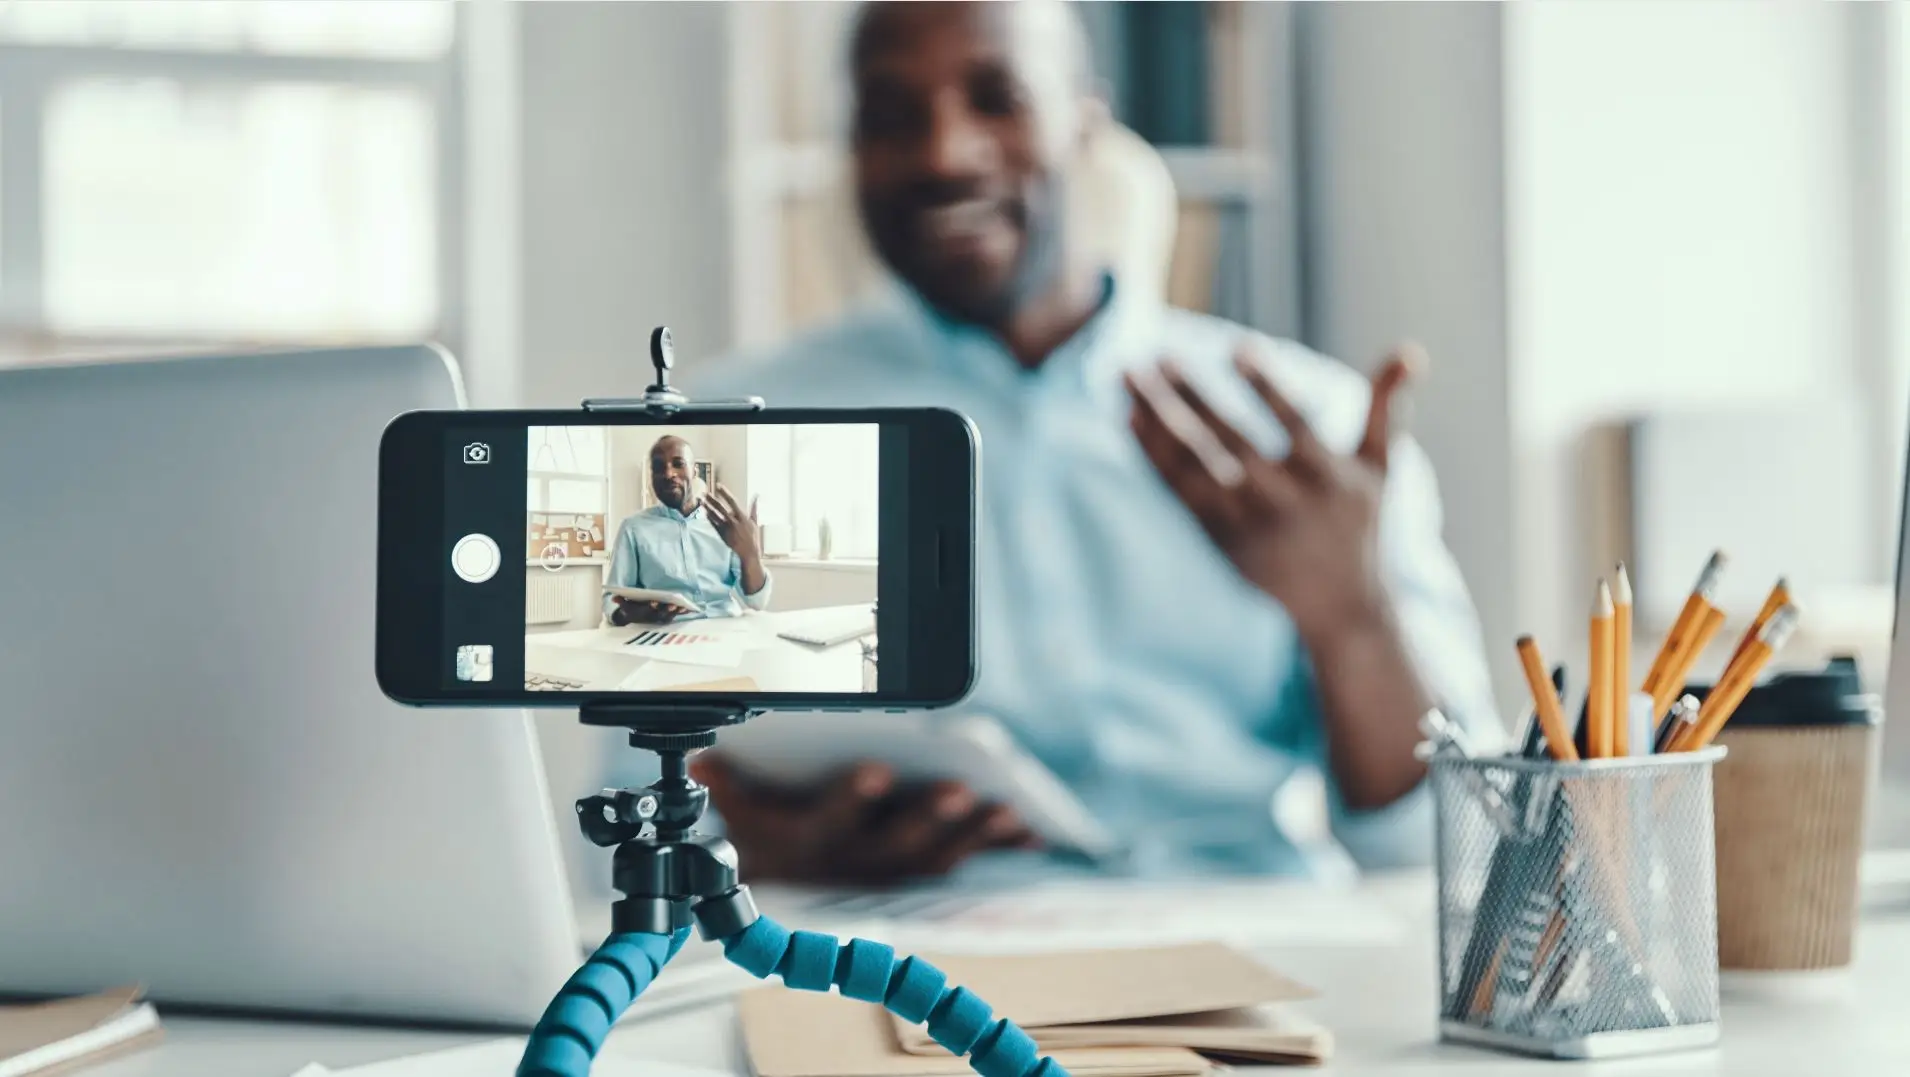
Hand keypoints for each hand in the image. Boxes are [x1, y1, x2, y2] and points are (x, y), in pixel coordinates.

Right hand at [612, 597, 690, 624]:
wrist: (634, 620)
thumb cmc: (631, 610)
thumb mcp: (624, 606)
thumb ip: (620, 600)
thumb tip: (614, 597)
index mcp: (642, 614)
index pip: (646, 610)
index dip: (651, 606)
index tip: (654, 602)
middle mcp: (652, 618)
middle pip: (660, 614)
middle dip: (666, 610)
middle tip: (673, 605)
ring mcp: (660, 618)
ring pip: (669, 616)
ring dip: (676, 612)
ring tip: (683, 606)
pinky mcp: (667, 617)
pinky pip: (676, 615)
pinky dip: (682, 612)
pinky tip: (690, 608)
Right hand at [691, 755, 1037, 885]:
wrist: (778, 890)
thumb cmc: (767, 831)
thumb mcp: (739, 810)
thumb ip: (725, 783)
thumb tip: (699, 761)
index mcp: (811, 836)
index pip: (831, 814)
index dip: (854, 795)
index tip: (878, 770)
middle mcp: (856, 859)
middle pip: (895, 839)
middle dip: (929, 816)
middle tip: (958, 791)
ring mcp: (893, 869)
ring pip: (937, 854)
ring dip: (973, 835)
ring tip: (1006, 810)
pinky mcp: (923, 870)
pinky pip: (966, 862)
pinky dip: (1000, 850)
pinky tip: (1034, 833)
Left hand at [704, 484, 761, 561]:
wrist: (749, 553)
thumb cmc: (753, 536)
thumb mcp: (755, 521)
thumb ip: (754, 507)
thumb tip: (757, 495)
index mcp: (742, 517)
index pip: (732, 501)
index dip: (725, 493)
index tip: (718, 485)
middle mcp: (734, 522)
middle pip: (721, 508)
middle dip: (712, 499)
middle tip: (704, 492)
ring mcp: (727, 529)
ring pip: (715, 516)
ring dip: (707, 508)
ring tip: (701, 501)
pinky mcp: (722, 535)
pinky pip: (713, 525)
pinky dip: (709, 518)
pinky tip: (705, 512)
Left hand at [1125, 343, 1421, 640]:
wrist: (1342, 611)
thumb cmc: (1361, 529)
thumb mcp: (1380, 471)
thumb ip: (1385, 409)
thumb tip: (1410, 350)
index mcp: (1327, 479)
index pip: (1294, 423)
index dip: (1267, 386)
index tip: (1238, 347)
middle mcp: (1285, 503)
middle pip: (1231, 442)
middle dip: (1192, 397)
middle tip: (1159, 355)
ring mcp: (1247, 526)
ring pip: (1194, 467)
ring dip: (1158, 420)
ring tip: (1128, 376)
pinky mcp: (1219, 543)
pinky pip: (1177, 494)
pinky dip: (1152, 457)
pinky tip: (1130, 418)